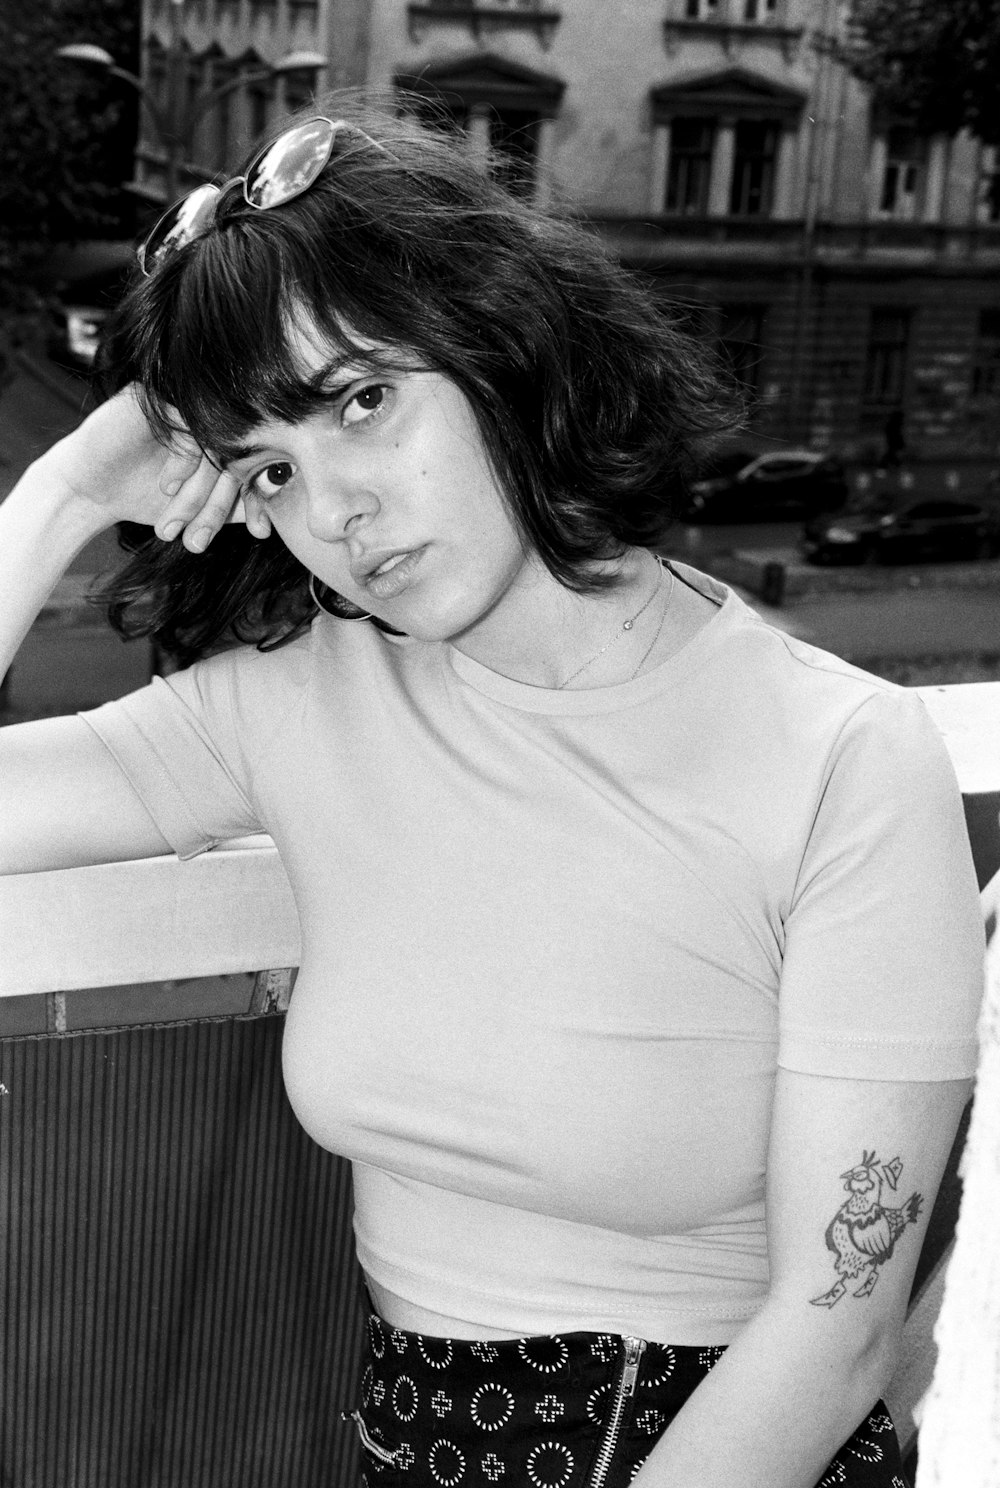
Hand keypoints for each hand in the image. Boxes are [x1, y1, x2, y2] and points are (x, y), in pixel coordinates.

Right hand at [35, 384, 271, 550]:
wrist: (89, 489)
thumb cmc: (145, 498)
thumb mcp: (200, 509)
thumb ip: (236, 507)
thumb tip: (273, 521)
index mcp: (224, 437)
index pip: (257, 462)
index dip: (261, 498)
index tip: (259, 533)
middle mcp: (208, 416)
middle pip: (239, 455)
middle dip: (222, 504)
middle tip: (203, 539)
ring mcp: (183, 404)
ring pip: (215, 444)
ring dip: (200, 492)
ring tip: (179, 524)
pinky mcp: (156, 397)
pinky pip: (187, 426)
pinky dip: (184, 462)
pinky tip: (168, 487)